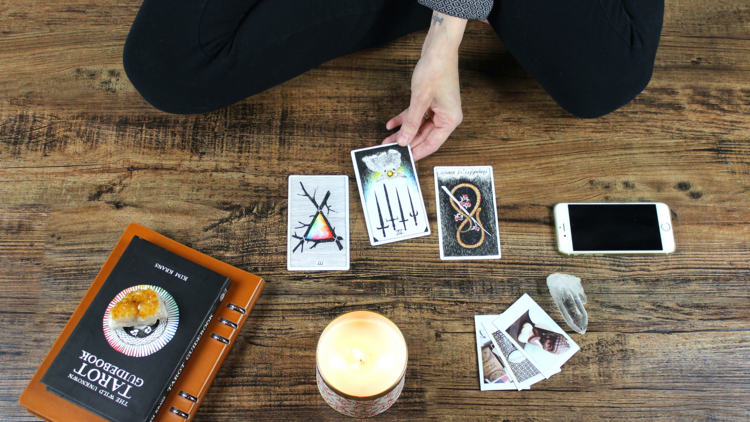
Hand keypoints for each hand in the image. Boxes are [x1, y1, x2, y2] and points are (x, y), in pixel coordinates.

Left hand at [382, 12, 466, 160]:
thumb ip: (411, 123)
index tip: (405, 160)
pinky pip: (416, 115)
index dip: (417, 152)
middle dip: (406, 142)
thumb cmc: (436, 70)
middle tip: (391, 149)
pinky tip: (391, 124)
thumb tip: (403, 140)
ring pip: (418, 126)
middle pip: (424, 136)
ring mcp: (438, 109)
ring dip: (403, 131)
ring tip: (387, 139)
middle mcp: (446, 117)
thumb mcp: (420, 100)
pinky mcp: (430, 101)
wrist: (439, 48)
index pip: (432, 144)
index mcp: (450, 120)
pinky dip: (404, 119)